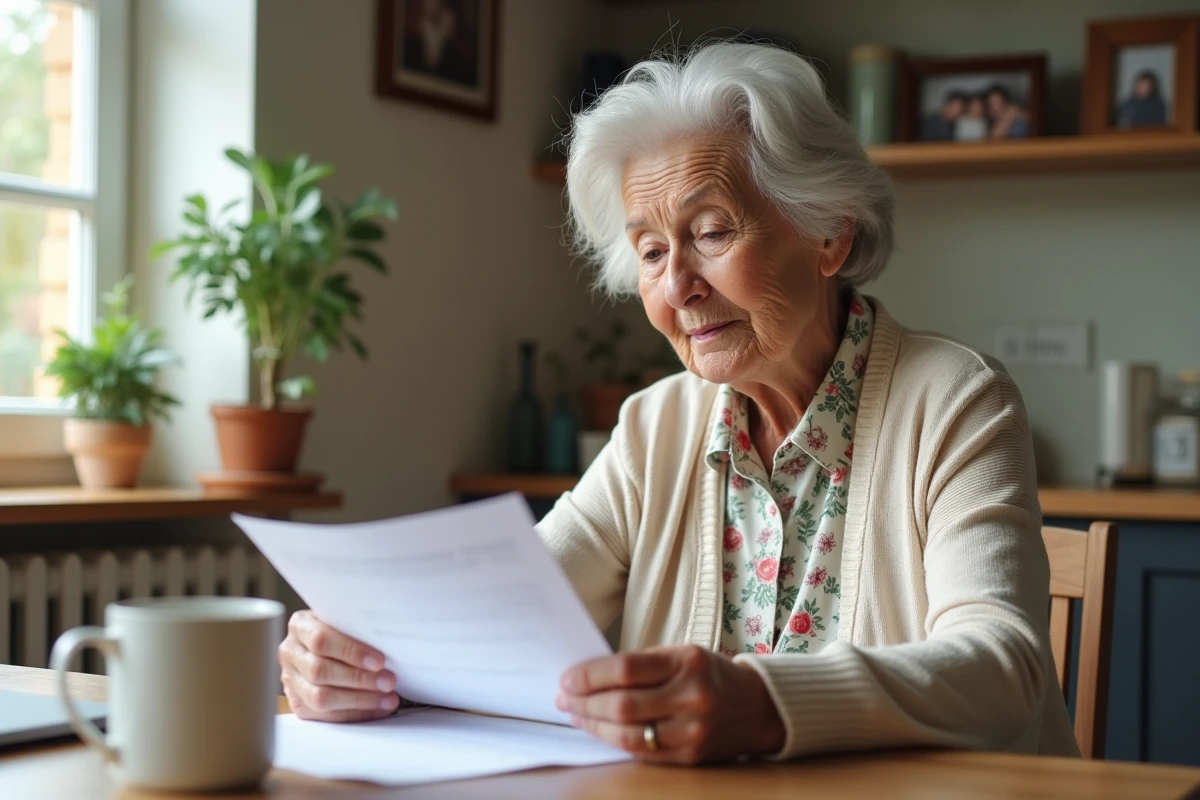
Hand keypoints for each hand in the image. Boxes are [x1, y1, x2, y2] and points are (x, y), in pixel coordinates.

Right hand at [278, 610, 400, 721]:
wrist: (321, 645)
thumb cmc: (340, 629)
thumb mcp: (344, 620)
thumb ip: (356, 628)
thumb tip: (388, 642)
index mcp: (300, 626)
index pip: (321, 640)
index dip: (351, 652)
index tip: (379, 661)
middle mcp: (290, 653)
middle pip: (320, 671)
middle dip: (359, 679)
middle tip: (388, 682)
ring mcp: (291, 681)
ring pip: (320, 698)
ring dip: (359, 700)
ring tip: (387, 698)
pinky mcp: (298, 704)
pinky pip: (325, 716)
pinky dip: (356, 714)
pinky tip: (378, 709)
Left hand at [555, 644, 784, 763]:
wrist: (756, 707)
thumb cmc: (709, 674)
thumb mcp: (682, 654)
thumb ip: (641, 664)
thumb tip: (589, 676)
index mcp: (687, 662)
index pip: (626, 668)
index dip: (590, 675)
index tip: (567, 677)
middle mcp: (692, 697)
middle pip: (623, 705)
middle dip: (585, 702)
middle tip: (563, 697)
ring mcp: (692, 730)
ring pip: (629, 735)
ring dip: (594, 725)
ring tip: (576, 715)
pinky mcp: (691, 757)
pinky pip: (643, 753)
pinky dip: (615, 742)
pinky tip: (600, 731)